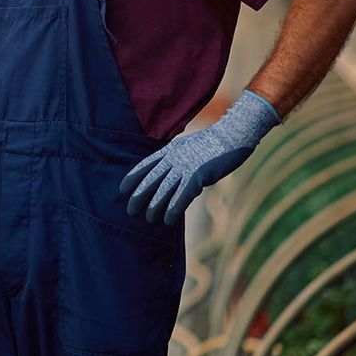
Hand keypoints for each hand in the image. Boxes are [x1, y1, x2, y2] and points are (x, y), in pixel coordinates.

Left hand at [119, 90, 280, 224]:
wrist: (233, 136)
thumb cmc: (213, 144)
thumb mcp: (189, 148)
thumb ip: (178, 160)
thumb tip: (173, 176)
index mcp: (170, 150)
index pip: (146, 164)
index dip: (133, 177)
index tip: (122, 189)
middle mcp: (174, 158)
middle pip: (151, 179)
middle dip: (139, 195)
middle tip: (130, 210)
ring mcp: (186, 166)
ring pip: (164, 190)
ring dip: (155, 206)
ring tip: (149, 219)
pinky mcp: (198, 175)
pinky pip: (182, 195)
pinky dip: (174, 209)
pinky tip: (168, 219)